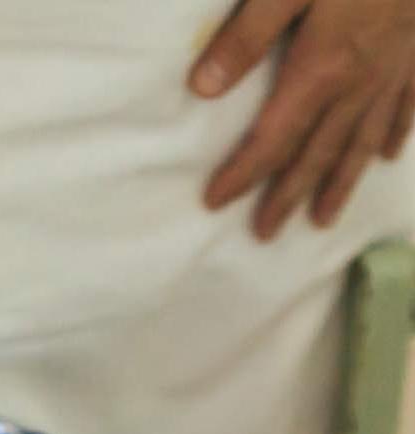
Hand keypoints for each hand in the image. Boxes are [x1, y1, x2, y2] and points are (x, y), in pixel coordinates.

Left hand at [191, 0, 414, 238]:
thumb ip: (247, 35)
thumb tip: (202, 87)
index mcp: (319, 71)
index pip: (271, 139)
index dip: (242, 174)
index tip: (214, 202)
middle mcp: (358, 84)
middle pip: (316, 154)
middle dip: (287, 196)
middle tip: (265, 234)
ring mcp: (395, 71)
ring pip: (362, 142)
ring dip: (340, 183)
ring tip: (323, 220)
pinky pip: (406, 108)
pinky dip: (393, 136)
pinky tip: (386, 157)